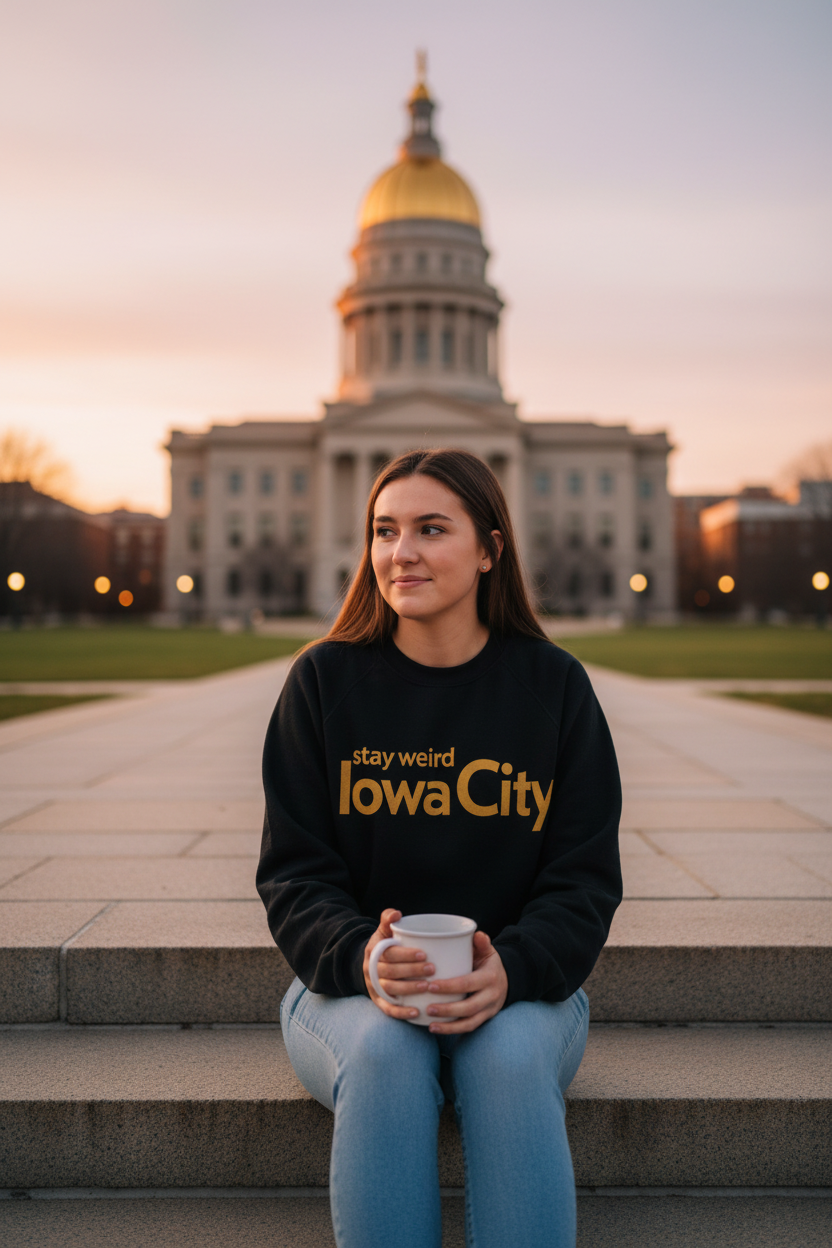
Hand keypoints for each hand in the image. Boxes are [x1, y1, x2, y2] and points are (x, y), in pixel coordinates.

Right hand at [363, 908, 434, 1022]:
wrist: (369, 964)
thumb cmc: (384, 945)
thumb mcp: (383, 930)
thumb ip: (388, 919)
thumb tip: (397, 914)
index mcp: (374, 951)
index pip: (389, 953)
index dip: (405, 954)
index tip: (424, 954)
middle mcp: (371, 970)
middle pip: (390, 972)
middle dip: (412, 971)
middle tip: (432, 969)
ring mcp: (374, 987)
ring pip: (390, 989)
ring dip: (409, 989)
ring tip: (427, 987)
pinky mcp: (378, 1001)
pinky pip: (388, 1009)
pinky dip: (401, 1012)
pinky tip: (417, 1012)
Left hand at [424, 930, 507, 1034]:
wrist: (508, 979)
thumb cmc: (488, 962)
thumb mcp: (488, 951)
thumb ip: (481, 943)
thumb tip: (476, 934)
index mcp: (490, 977)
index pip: (468, 983)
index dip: (450, 987)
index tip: (431, 986)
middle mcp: (492, 996)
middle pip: (469, 1007)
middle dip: (447, 1010)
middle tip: (428, 1008)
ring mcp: (489, 1010)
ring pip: (469, 1022)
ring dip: (449, 1026)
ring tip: (430, 1025)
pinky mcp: (485, 1019)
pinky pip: (469, 1028)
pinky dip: (452, 1030)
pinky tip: (435, 1029)